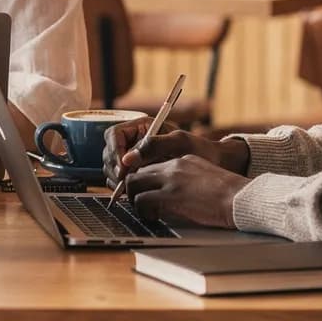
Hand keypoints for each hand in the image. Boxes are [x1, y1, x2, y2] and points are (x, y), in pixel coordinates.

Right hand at [102, 118, 246, 182]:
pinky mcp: (137, 173)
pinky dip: (121, 186)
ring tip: (129, 189)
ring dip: (115, 179)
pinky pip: (120, 179)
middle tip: (124, 183)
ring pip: (111, 167)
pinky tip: (133, 193)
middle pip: (109, 152)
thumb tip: (128, 158)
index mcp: (141, 127)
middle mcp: (134, 141)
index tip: (123, 168)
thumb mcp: (179, 143)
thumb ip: (153, 145)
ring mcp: (134, 157)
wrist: (213, 166)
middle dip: (113, 168)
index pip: (114, 134)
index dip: (114, 151)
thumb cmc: (200, 150)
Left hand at [125, 155, 248, 228]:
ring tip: (146, 212)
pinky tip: (153, 218)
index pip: (152, 165)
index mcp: (184, 160)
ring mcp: (171, 179)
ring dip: (136, 200)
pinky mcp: (170, 195)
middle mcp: (174, 166)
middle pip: (138, 172)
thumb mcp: (206, 177)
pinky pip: (142, 201)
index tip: (145, 192)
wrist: (241, 197)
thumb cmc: (231, 194)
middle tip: (140, 204)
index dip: (145, 181)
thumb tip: (177, 194)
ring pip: (134, 184)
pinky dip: (143, 211)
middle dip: (134, 189)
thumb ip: (189, 179)